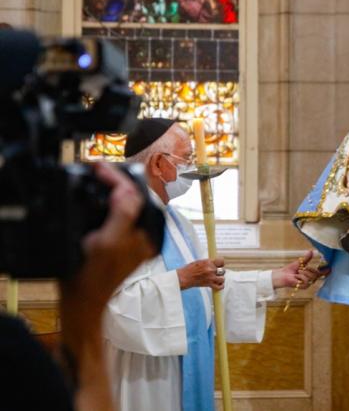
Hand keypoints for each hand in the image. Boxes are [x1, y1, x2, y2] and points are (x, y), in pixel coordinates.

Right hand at [60, 162, 155, 320]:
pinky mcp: (136, 249)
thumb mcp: (98, 242)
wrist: (85, 303)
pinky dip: (122, 209)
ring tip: (105, 182)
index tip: (99, 166)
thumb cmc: (85, 277)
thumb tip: (124, 191)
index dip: (115, 177)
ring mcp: (140, 244)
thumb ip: (120, 215)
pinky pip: (132, 220)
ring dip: (122, 193)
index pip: (131, 194)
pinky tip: (110, 203)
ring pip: (134, 208)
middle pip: (136, 199)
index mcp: (136, 235)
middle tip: (102, 171)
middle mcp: (143, 238)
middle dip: (120, 182)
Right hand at [177, 257, 224, 290]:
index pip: (221, 261)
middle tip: (216, 273)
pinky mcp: (209, 284)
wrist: (183, 278)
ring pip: (222, 278)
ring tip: (217, 279)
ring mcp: (210, 277)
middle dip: (220, 272)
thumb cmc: (190, 269)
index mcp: (208, 262)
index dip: (221, 263)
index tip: (220, 265)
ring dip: (220, 279)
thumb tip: (215, 262)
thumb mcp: (200, 262)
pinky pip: (219, 286)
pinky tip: (219, 284)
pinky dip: (220, 286)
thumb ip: (208, 263)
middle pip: (223, 270)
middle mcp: (210, 269)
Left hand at [272, 250, 327, 288]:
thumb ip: (307, 258)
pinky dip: (300, 276)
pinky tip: (296, 276)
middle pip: (317, 274)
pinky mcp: (303, 286)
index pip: (320, 273)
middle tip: (303, 268)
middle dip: (310, 269)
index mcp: (310, 274)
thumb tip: (311, 251)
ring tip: (298, 272)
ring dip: (304, 273)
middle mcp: (310, 279)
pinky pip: (306, 280)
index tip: (330, 268)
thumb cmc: (290, 270)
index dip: (325, 271)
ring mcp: (307, 284)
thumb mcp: (300, 262)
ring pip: (311, 277)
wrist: (282, 275)